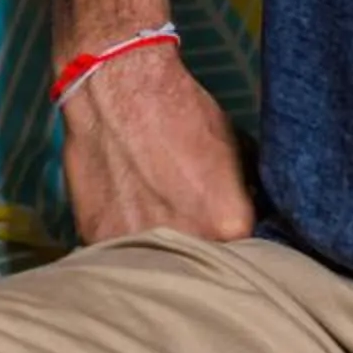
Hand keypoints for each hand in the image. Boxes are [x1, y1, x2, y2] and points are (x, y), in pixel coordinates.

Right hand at [60, 44, 254, 244]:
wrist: (119, 86)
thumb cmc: (181, 110)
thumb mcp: (237, 147)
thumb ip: (248, 190)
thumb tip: (256, 207)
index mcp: (229, 225)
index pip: (246, 253)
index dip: (236, 240)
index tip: (225, 227)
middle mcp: (187, 244)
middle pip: (200, 264)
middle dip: (200, 248)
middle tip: (188, 219)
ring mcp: (137, 245)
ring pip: (156, 266)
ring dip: (160, 251)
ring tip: (153, 213)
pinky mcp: (96, 237)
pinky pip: (118, 251)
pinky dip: (123, 237)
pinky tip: (125, 208)